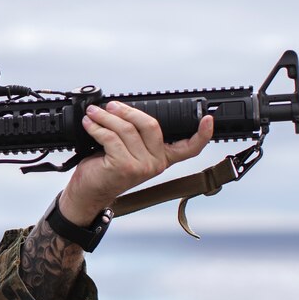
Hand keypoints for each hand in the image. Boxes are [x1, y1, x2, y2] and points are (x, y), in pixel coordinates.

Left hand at [59, 102, 213, 224]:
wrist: (89, 192)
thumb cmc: (106, 169)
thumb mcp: (128, 151)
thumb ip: (136, 135)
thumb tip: (125, 108)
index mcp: (162, 158)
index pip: (189, 148)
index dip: (202, 134)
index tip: (208, 120)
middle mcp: (156, 164)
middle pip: (150, 125)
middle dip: (127, 111)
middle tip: (111, 106)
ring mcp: (142, 167)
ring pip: (127, 129)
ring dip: (106, 117)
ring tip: (94, 113)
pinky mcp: (124, 167)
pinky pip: (111, 137)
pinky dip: (97, 127)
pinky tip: (89, 124)